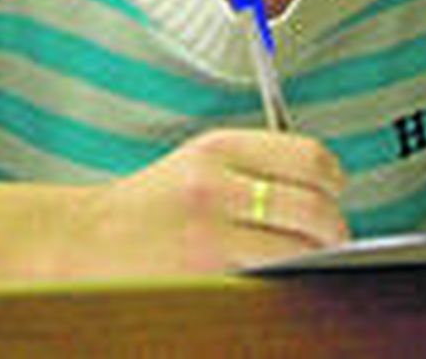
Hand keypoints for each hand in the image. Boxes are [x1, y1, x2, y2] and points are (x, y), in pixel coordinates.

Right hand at [68, 127, 348, 275]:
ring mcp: (211, 234)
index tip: (336, 189)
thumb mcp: (199, 161)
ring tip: (315, 257)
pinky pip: (269, 277)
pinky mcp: (206, 274)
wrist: (89, 238)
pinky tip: (282, 274)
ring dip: (317, 256)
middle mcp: (217, 185)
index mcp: (219, 148)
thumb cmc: (151, 203)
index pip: (307, 156)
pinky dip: (285, 277)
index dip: (334, 177)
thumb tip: (321, 187)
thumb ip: (255, 165)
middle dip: (336, 226)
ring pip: (298, 247)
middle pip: (312, 206)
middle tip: (336, 234)